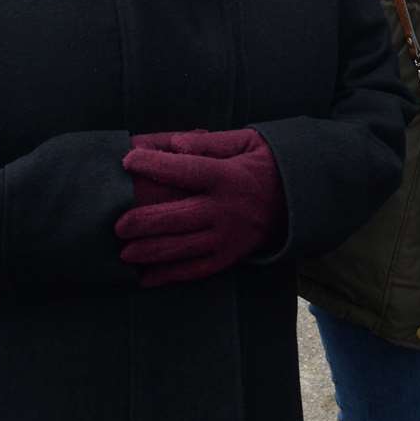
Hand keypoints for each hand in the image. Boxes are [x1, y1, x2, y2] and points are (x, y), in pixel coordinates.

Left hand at [115, 129, 283, 287]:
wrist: (301, 199)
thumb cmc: (265, 165)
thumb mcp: (247, 142)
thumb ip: (210, 143)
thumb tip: (174, 144)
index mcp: (228, 176)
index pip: (186, 170)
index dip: (155, 165)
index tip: (127, 160)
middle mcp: (227, 209)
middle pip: (179, 217)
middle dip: (145, 221)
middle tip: (118, 225)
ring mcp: (229, 237)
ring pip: (184, 248)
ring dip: (152, 251)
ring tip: (125, 253)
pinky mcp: (230, 256)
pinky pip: (197, 270)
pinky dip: (171, 276)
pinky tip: (146, 278)